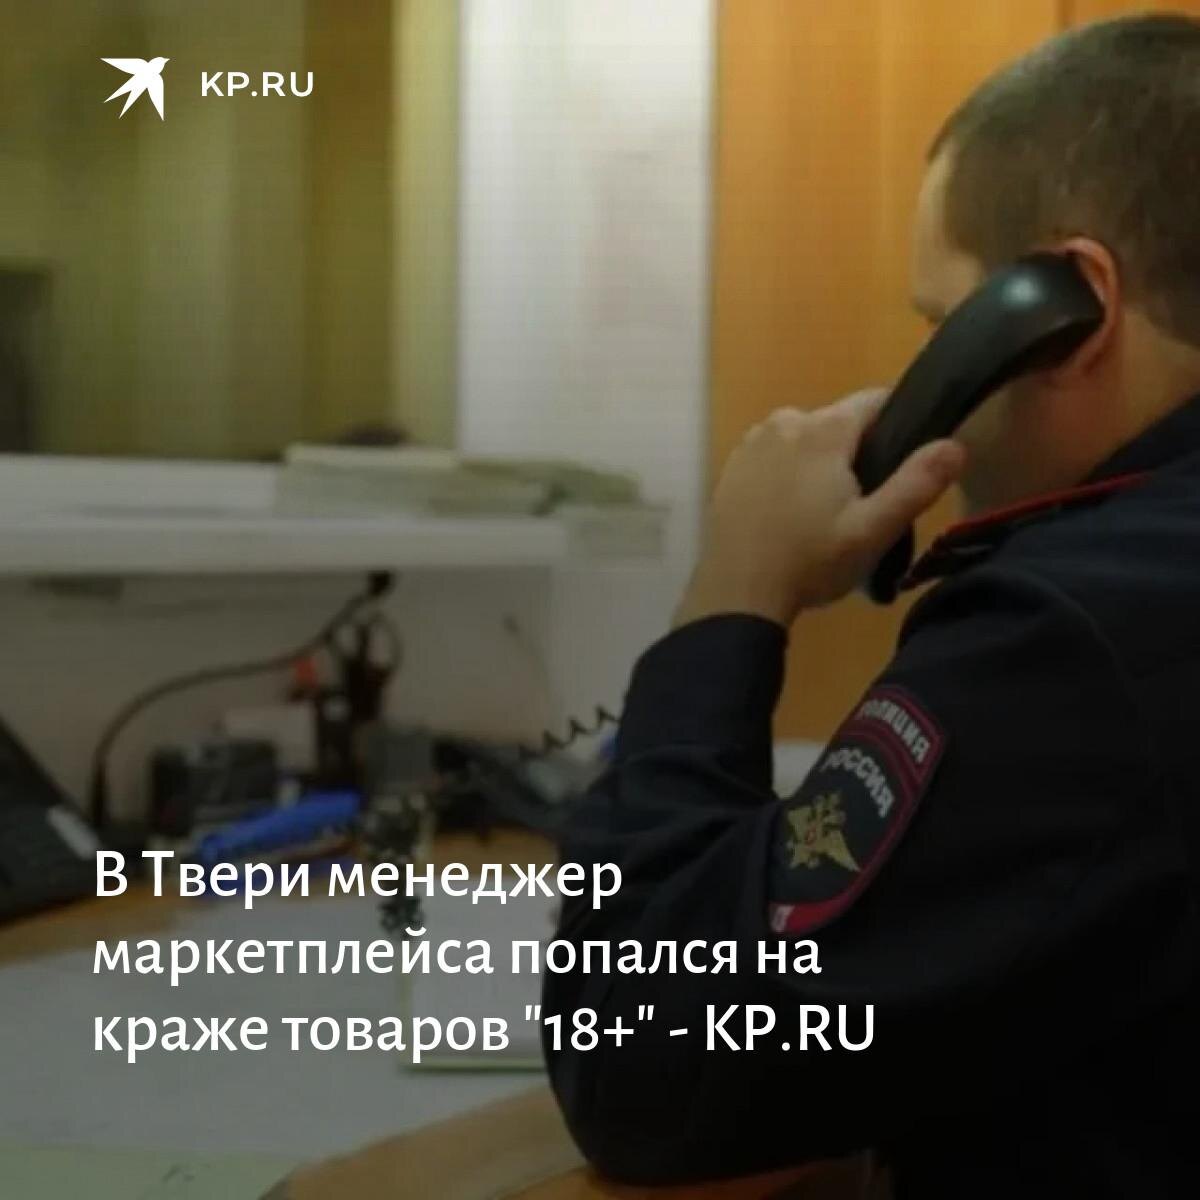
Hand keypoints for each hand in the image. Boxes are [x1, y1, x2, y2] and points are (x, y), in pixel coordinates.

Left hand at [674, 388, 966, 628]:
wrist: (737, 594)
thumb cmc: (811, 562)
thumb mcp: (873, 530)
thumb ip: (917, 483)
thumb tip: (955, 444)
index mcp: (824, 429)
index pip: (876, 401)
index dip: (898, 425)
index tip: (902, 465)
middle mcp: (785, 421)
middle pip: (838, 423)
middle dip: (856, 452)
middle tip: (861, 505)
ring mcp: (751, 442)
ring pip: (804, 440)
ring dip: (819, 464)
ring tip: (822, 515)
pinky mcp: (731, 467)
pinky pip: (773, 457)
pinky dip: (787, 475)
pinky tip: (788, 515)